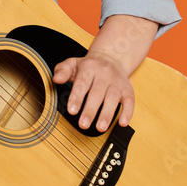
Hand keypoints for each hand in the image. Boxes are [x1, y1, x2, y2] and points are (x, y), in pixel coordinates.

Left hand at [52, 15, 157, 130]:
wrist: (111, 58)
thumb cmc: (89, 66)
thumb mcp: (72, 64)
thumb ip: (62, 71)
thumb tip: (56, 79)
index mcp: (89, 68)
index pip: (82, 84)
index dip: (77, 98)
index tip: (72, 111)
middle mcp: (104, 75)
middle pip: (97, 93)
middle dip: (90, 110)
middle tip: (83, 124)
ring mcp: (117, 83)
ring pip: (113, 98)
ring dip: (107, 114)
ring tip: (100, 127)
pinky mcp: (127, 90)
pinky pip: (130, 101)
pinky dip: (127, 113)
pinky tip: (122, 123)